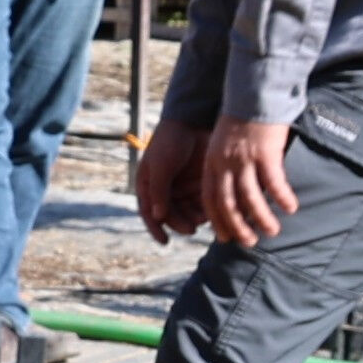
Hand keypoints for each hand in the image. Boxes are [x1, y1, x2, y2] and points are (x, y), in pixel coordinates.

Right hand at [135, 117, 209, 241]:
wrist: (193, 121)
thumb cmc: (170, 141)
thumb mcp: (160, 165)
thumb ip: (159, 191)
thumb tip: (158, 216)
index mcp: (148, 186)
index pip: (149, 213)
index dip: (156, 229)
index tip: (165, 241)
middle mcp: (164, 190)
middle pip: (172, 215)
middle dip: (181, 223)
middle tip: (192, 228)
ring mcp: (182, 188)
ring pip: (188, 212)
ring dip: (195, 218)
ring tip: (204, 217)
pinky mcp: (199, 184)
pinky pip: (202, 203)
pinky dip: (208, 208)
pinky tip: (215, 211)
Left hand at [200, 118, 299, 247]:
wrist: (254, 91)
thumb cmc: (243, 117)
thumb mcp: (225, 143)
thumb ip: (227, 165)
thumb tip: (239, 190)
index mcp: (212, 161)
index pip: (210, 198)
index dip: (218, 220)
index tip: (226, 237)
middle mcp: (225, 163)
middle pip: (228, 203)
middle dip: (238, 227)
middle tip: (250, 242)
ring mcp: (244, 158)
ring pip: (250, 197)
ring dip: (261, 218)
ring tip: (273, 231)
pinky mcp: (265, 152)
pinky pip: (274, 182)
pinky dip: (282, 197)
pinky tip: (291, 207)